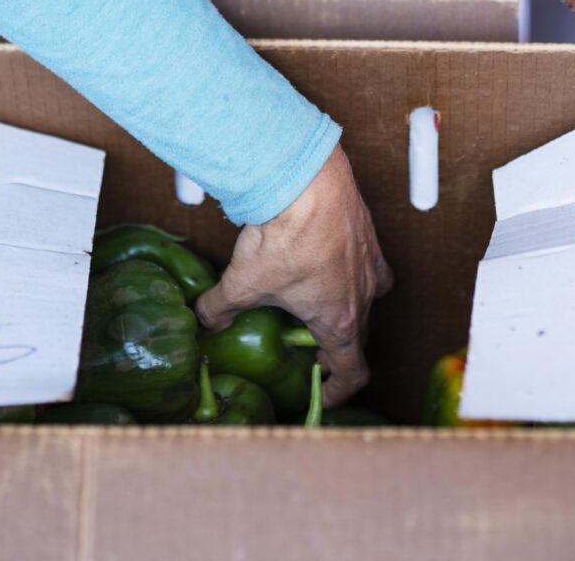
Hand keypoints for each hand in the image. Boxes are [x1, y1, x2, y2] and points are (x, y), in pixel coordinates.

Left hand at [195, 144, 392, 405]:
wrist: (308, 182)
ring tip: (319, 303)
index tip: (322, 393)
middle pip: (356, 336)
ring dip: (347, 309)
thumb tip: (204, 320)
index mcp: (339, 321)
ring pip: (367, 301)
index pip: (351, 372)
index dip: (337, 391)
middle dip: (333, 348)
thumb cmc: (283, 238)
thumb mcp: (241, 282)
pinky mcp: (370, 237)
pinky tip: (331, 263)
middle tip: (307, 348)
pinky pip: (371, 267)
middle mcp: (363, 297)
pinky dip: (354, 273)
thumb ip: (219, 309)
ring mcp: (370, 266)